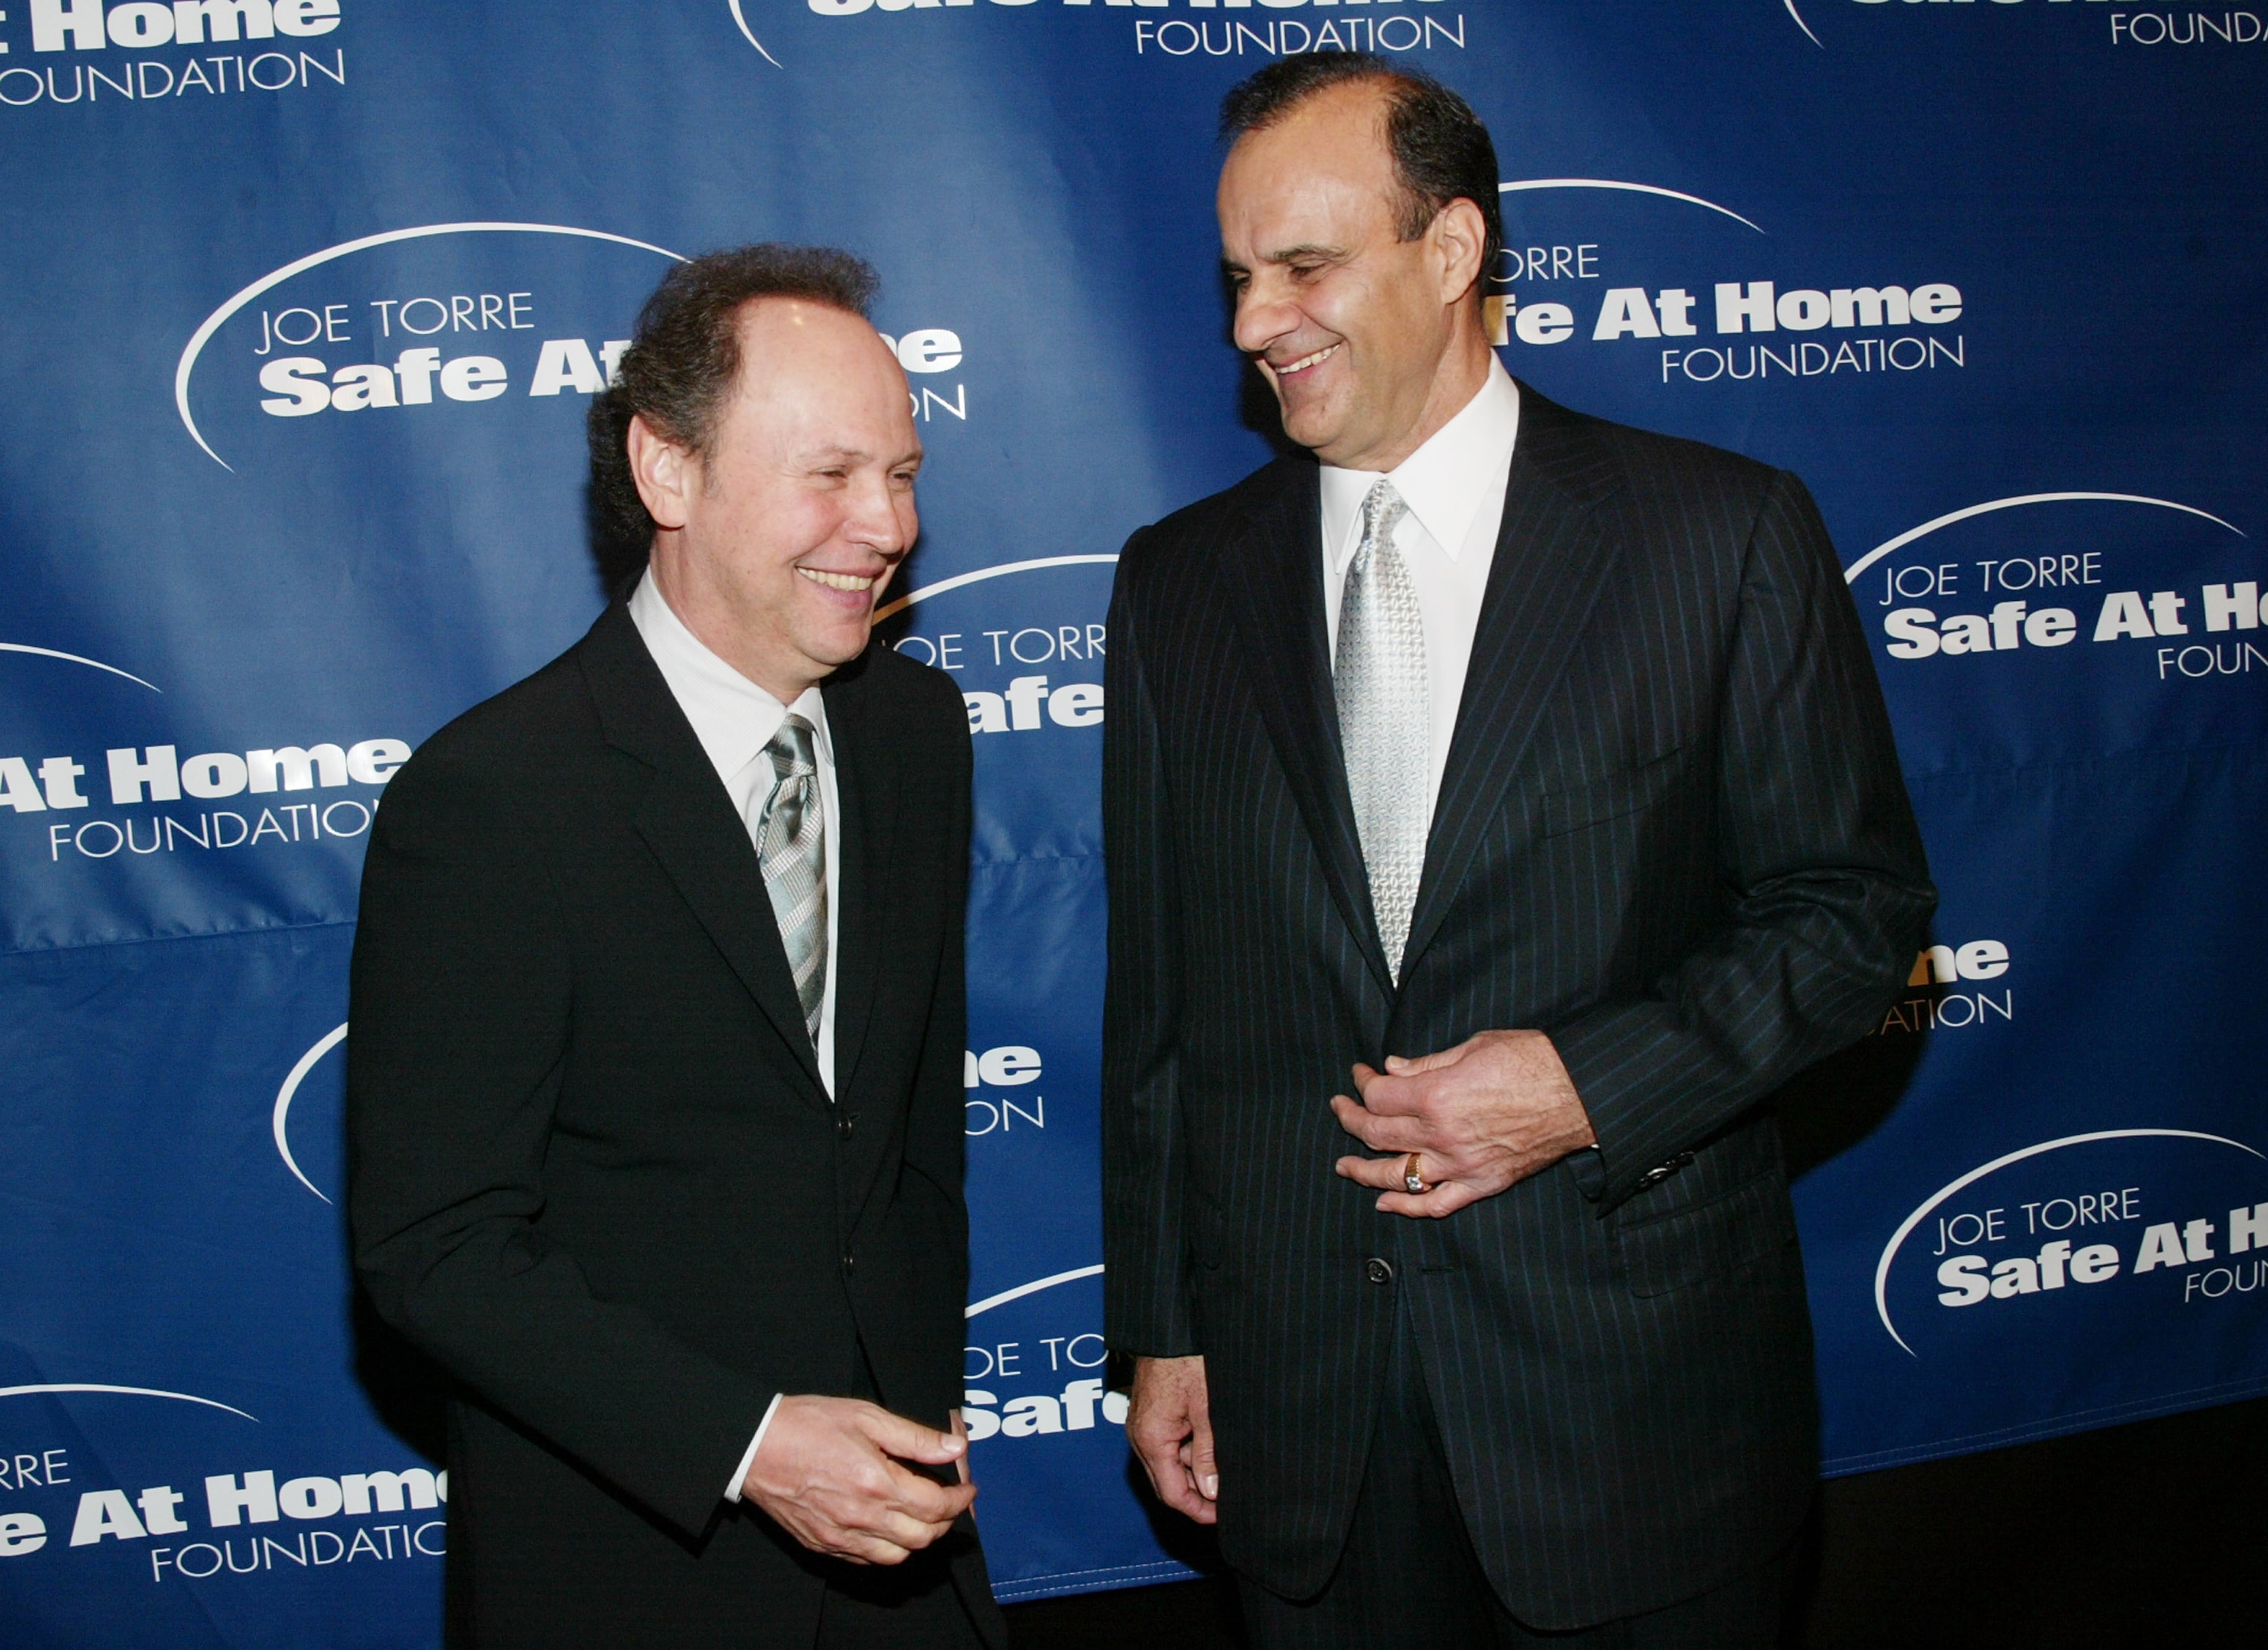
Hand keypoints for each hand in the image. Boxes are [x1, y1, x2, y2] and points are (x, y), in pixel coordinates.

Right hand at [741, 1395, 976, 1565]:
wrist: (755, 1446)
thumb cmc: (807, 1425)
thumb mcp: (867, 1417)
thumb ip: (915, 1437)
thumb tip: (954, 1447)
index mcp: (876, 1482)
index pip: (936, 1506)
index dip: (959, 1499)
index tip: (967, 1489)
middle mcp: (860, 1517)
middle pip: (922, 1537)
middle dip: (945, 1522)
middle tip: (949, 1501)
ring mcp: (840, 1536)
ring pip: (897, 1556)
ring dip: (918, 1539)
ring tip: (923, 1516)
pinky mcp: (822, 1545)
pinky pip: (866, 1560)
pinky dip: (887, 1549)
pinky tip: (888, 1527)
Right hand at [1127, 1355, 1216, 1524]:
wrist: (1168, 1328)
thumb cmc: (1186, 1361)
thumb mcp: (1206, 1410)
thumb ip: (1208, 1454)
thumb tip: (1211, 1491)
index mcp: (1152, 1439)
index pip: (1172, 1494)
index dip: (1198, 1510)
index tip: (1222, 1516)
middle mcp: (1140, 1436)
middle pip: (1166, 1484)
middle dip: (1197, 1495)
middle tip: (1227, 1498)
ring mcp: (1142, 1425)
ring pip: (1167, 1465)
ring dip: (1194, 1471)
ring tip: (1224, 1466)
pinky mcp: (1149, 1414)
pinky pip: (1165, 1445)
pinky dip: (1187, 1451)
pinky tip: (1209, 1444)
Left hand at [1331, 1029, 1595, 1217]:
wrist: (1581, 1092)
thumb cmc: (1532, 1061)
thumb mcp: (1474, 1047)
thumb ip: (1427, 1064)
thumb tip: (1393, 1068)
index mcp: (1437, 1096)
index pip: (1379, 1096)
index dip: (1362, 1083)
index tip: (1360, 1074)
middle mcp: (1443, 1135)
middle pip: (1378, 1134)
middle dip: (1351, 1119)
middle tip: (1341, 1108)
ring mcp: (1461, 1164)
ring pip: (1396, 1175)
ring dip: (1364, 1171)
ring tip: (1344, 1165)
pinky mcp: (1483, 1182)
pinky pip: (1437, 1203)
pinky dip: (1408, 1206)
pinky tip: (1386, 1204)